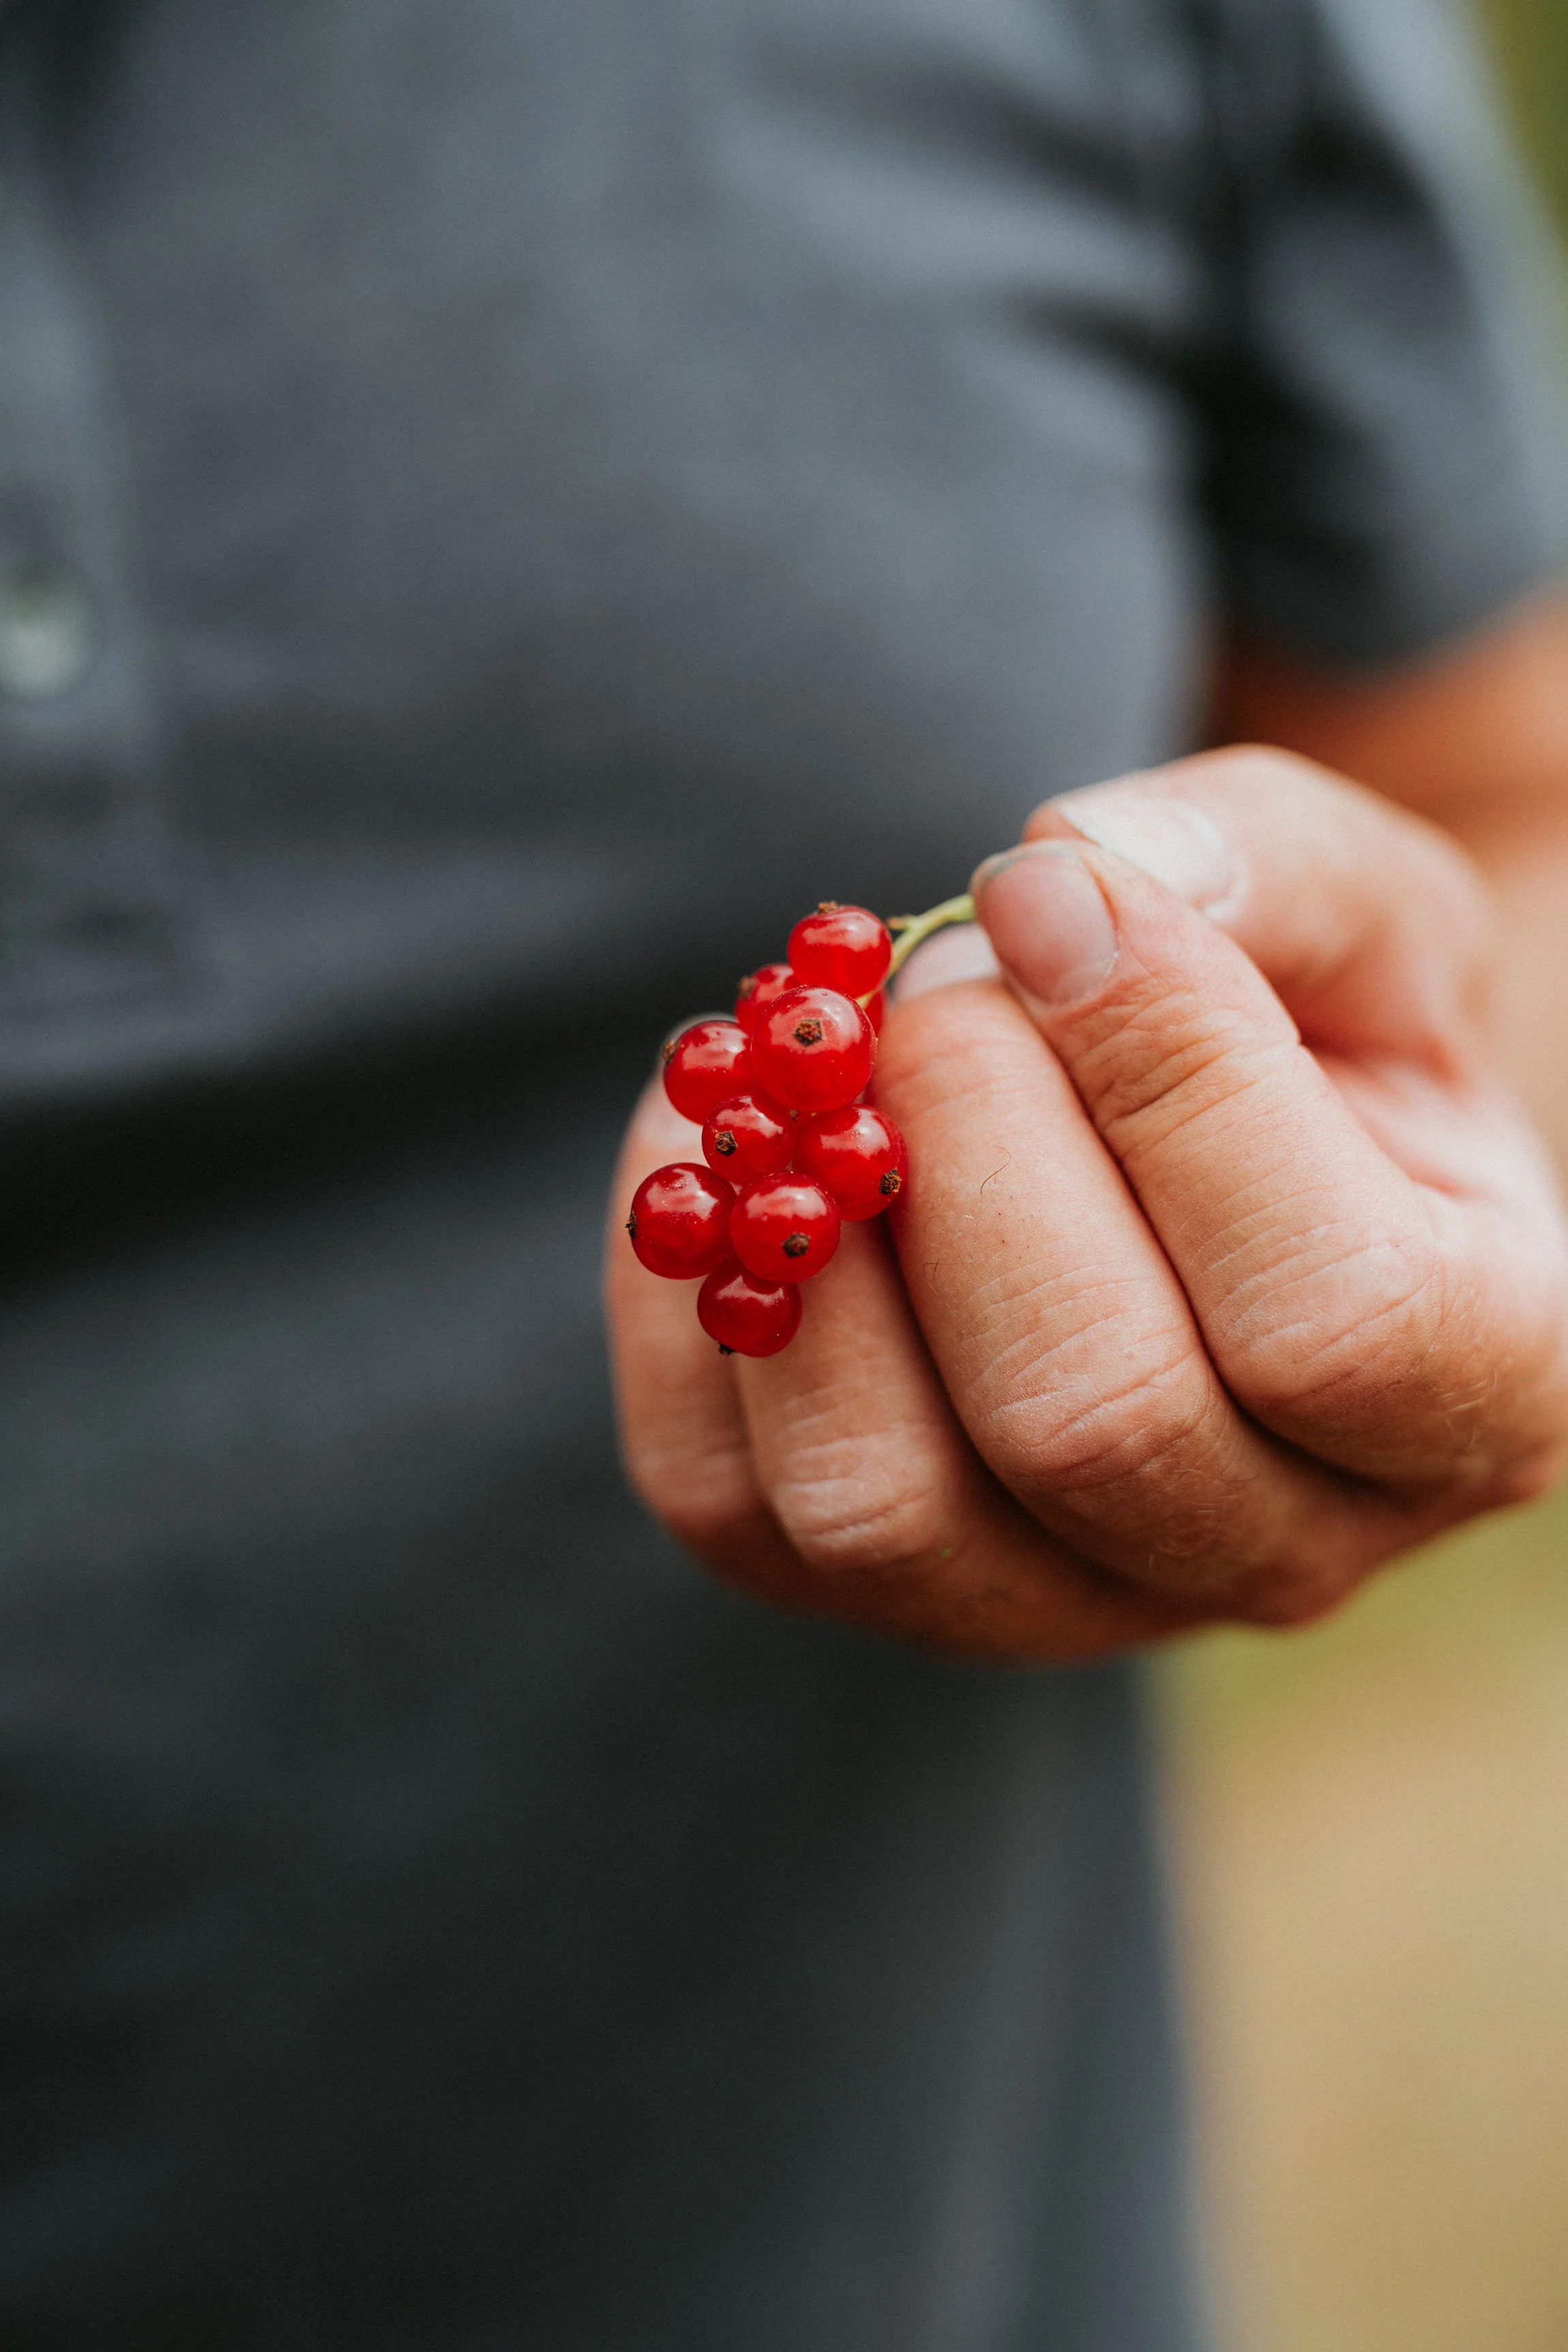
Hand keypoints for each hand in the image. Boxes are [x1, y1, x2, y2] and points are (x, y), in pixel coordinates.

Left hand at [604, 748, 1567, 1656]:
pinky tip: (725, 1147)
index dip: (1167, 1080)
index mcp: (1476, 1389)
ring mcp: (1069, 1602)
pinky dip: (680, 1295)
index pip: (1328, 1313)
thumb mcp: (1357, 909)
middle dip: (973, 1145)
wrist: (1202, 1147)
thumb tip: (1069, 874)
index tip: (1049, 892)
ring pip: (883, 1497)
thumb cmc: (1309, 1020)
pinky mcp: (872, 1588)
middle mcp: (1284, 1547)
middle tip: (935, 982)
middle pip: (1090, 1419)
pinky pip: (725, 1490)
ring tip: (832, 1066)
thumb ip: (1263, 861)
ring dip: (821, 1234)